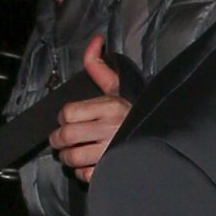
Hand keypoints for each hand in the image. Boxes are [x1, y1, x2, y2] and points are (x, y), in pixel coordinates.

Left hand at [50, 36, 130, 183]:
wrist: (157, 137)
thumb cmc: (129, 113)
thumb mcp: (115, 88)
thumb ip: (98, 66)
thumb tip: (94, 40)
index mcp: (110, 106)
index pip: (67, 113)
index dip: (63, 116)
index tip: (70, 118)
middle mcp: (111, 128)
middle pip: (66, 136)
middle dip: (58, 140)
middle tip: (63, 139)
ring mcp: (112, 151)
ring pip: (72, 158)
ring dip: (69, 157)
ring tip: (75, 153)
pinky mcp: (113, 170)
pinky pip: (85, 175)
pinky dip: (83, 172)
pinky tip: (91, 165)